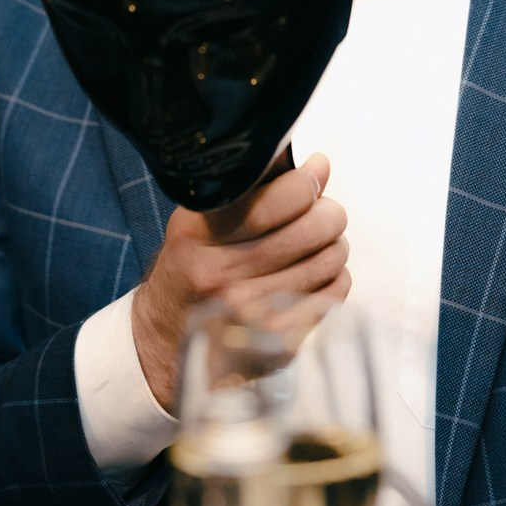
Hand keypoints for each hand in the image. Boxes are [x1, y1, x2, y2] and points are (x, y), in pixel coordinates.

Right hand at [130, 152, 348, 409]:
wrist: (169, 334)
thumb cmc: (195, 264)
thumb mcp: (201, 221)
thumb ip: (252, 190)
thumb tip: (318, 166)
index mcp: (197, 236)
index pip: (275, 200)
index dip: (307, 181)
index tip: (316, 171)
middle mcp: (220, 276)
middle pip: (310, 230)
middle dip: (329, 212)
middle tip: (325, 210)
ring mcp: (250, 313)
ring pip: (327, 261)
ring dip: (334, 244)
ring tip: (323, 241)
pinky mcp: (275, 339)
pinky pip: (331, 295)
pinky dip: (336, 277)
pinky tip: (320, 272)